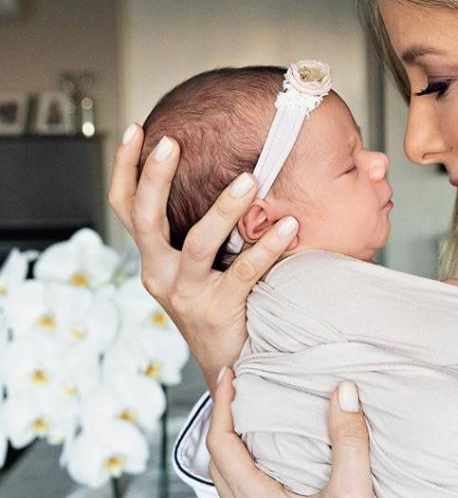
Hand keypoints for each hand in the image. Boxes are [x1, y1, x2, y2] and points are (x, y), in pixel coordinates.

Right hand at [108, 125, 299, 389]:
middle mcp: (160, 275)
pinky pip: (244, 272)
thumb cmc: (220, 308)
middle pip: (145, 218)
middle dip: (154, 177)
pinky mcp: (218, 311)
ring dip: (223, 208)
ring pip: (197, 243)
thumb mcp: (198, 270)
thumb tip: (233, 174)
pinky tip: (290, 226)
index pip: (126, 207)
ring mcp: (186, 295)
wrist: (229, 368)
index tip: (136, 129)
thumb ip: (203, 233)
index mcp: (152, 260)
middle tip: (171, 141)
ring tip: (250, 178)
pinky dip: (268, 246)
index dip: (126, 169)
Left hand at [206, 369, 398, 497]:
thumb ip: (348, 440)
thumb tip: (342, 391)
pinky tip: (270, 469)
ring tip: (251, 423)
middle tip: (239, 392)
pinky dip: (245, 473)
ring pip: (228, 485)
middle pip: (217, 465)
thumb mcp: (355, 495)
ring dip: (231, 450)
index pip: (222, 447)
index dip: (223, 407)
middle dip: (223, 423)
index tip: (231, 376)